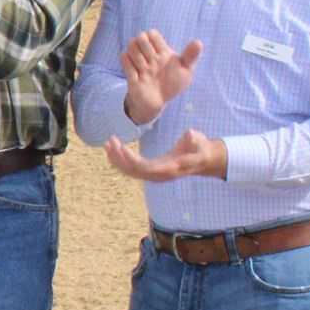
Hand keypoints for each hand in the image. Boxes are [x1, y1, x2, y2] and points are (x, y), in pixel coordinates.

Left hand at [103, 129, 227, 182]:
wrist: (202, 159)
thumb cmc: (200, 148)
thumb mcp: (200, 141)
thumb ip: (194, 139)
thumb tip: (190, 134)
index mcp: (168, 168)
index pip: (145, 167)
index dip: (131, 159)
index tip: (120, 147)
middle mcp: (159, 175)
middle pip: (134, 171)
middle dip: (119, 158)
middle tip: (110, 141)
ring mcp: (154, 175)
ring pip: (130, 172)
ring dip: (116, 159)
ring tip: (107, 144)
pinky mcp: (151, 172)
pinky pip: (132, 170)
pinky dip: (120, 161)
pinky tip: (112, 150)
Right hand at [121, 30, 203, 125]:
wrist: (158, 101)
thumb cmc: (172, 82)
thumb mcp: (185, 70)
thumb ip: (190, 56)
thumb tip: (198, 42)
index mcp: (162, 52)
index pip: (153, 35)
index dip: (153, 37)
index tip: (160, 49)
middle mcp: (149, 57)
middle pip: (141, 39)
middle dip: (144, 43)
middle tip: (150, 55)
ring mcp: (140, 67)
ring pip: (132, 49)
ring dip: (136, 53)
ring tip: (143, 64)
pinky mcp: (133, 79)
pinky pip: (127, 66)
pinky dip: (127, 61)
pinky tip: (132, 63)